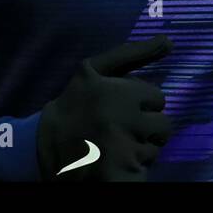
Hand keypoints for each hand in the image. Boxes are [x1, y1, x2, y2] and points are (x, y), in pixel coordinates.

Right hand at [36, 35, 173, 180]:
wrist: (44, 148)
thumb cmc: (73, 104)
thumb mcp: (94, 71)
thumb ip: (132, 54)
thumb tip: (169, 40)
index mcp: (116, 92)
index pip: (157, 97)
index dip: (141, 103)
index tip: (121, 107)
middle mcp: (121, 119)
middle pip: (163, 122)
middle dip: (147, 125)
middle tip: (120, 127)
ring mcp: (123, 148)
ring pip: (157, 145)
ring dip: (144, 144)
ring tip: (118, 143)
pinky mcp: (123, 172)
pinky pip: (147, 165)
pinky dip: (136, 164)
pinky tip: (116, 159)